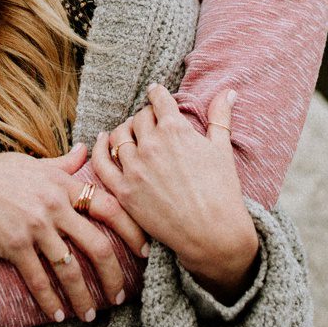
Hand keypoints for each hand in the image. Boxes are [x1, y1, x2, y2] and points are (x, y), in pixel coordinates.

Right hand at [0, 145, 127, 322]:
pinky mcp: (15, 245)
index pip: (110, 208)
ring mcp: (35, 227)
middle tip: (120, 294)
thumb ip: (63, 164)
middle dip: (113, 274)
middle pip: (98, 245)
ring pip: (71, 269)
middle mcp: (55, 206)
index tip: (145, 251)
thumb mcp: (33, 163)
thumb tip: (86, 150)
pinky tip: (57, 315)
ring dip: (83, 296)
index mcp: (64, 185)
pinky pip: (39, 279)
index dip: (132, 231)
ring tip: (89, 314)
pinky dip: (50, 301)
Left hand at [92, 87, 257, 299]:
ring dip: (125, 130)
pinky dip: (99, 147)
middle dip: (146, 115)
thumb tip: (228, 92)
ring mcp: (135, 168)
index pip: (159, 99)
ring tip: (131, 132)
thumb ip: (220, 117)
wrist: (213, 234)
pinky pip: (102, 162)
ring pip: (119, 135)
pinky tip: (103, 141)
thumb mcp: (223, 149)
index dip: (158, 94)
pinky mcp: (124, 191)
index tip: (156, 93)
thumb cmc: (222, 192)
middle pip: (140, 117)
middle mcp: (151, 144)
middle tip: (151, 121)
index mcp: (175, 129)